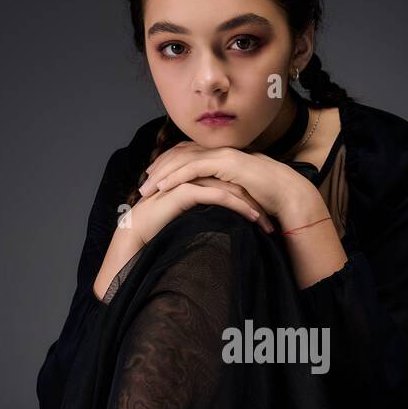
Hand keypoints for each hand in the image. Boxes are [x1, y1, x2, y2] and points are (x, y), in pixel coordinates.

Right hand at [92, 172, 273, 298]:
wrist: (135, 233)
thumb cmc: (160, 230)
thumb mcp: (189, 219)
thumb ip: (206, 215)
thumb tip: (227, 226)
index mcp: (195, 178)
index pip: (230, 185)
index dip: (250, 200)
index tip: (266, 218)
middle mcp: (193, 175)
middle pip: (234, 184)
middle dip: (256, 202)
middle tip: (272, 221)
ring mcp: (189, 180)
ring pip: (230, 189)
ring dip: (252, 206)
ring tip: (267, 222)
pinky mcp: (185, 190)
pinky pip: (219, 195)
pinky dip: (238, 206)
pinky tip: (252, 217)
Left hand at [138, 141, 318, 223]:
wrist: (288, 193)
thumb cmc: (267, 196)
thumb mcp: (237, 191)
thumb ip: (221, 189)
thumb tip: (208, 200)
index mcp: (221, 154)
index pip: (186, 154)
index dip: (167, 165)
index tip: (152, 179)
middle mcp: (219, 149)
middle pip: (179, 153)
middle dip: (159, 169)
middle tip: (143, 184)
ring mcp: (223, 153)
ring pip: (182, 159)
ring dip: (162, 174)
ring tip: (146, 189)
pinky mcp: (226, 162)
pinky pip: (194, 168)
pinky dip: (176, 176)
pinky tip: (163, 188)